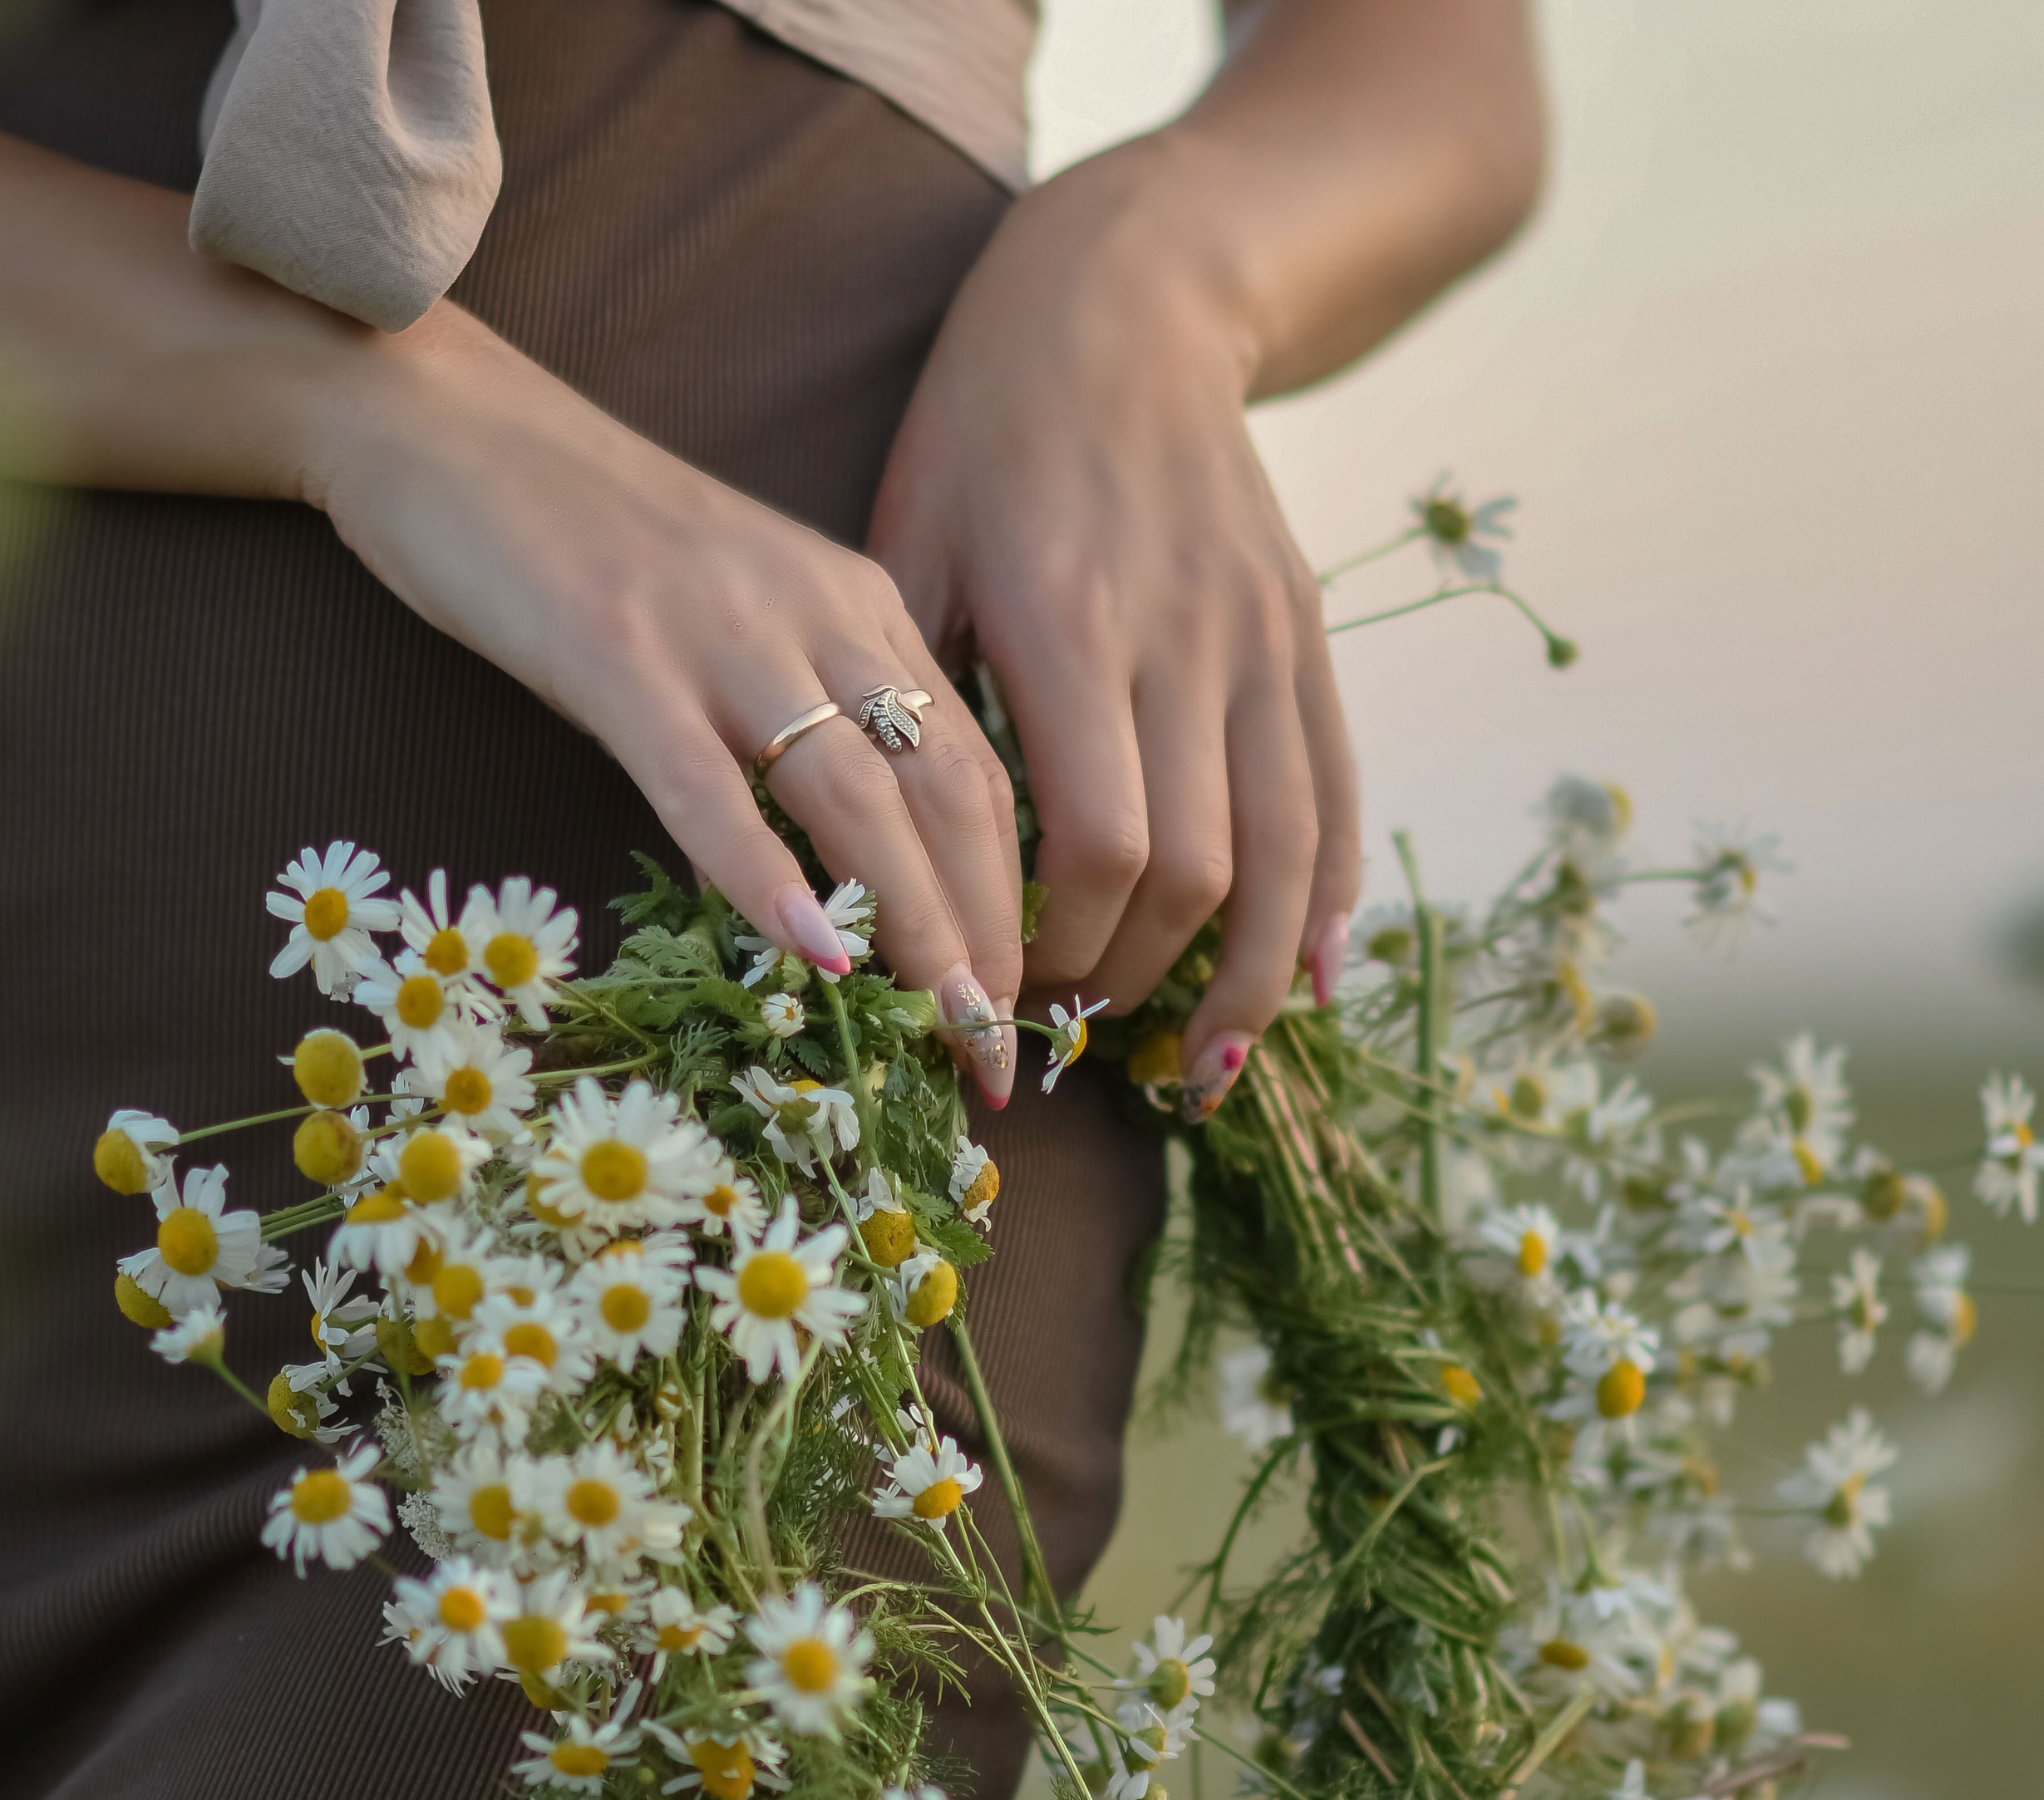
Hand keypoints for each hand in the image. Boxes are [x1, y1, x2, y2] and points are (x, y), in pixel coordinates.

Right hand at [296, 305, 1024, 1099]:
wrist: (446, 418)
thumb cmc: (595, 536)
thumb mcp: (745, 612)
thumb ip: (814, 707)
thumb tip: (866, 859)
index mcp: (860, 606)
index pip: (976, 771)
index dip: (1012, 899)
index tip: (1015, 1006)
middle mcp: (815, 614)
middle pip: (944, 793)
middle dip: (986, 934)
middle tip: (996, 1051)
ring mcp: (717, 633)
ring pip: (850, 796)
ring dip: (910, 924)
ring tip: (940, 1028)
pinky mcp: (613, 650)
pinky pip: (704, 780)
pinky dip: (761, 871)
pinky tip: (805, 951)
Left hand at [870, 136, 1360, 1119]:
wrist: (1132, 298)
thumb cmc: (987, 427)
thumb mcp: (913, 542)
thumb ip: (915, 698)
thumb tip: (898, 861)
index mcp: (1068, 626)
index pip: (1094, 847)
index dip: (1058, 946)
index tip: (1008, 984)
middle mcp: (1183, 642)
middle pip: (1192, 872)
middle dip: (1131, 976)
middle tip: (1078, 1024)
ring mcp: (1262, 641)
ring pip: (1282, 853)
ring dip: (1246, 979)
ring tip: (1207, 1068)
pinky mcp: (1306, 637)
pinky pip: (1335, 792)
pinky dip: (1328, 898)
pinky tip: (1311, 976)